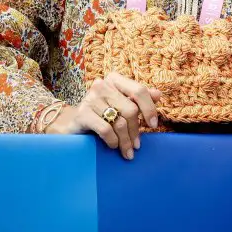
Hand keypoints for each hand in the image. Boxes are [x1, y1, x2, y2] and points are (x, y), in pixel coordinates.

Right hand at [45, 72, 161, 160]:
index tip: (153, 125)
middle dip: (136, 131)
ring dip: (126, 140)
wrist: (74, 124)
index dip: (149, 109)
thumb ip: (140, 98)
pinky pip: (106, 130)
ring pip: (119, 122)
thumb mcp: (122, 104)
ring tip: (128, 151)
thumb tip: (158, 95)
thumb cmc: (103, 113)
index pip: (139, 91)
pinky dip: (112, 141)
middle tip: (137, 145)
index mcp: (115, 79)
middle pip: (131, 110)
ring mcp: (90, 99)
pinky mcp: (82, 114)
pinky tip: (113, 146)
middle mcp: (102, 85)